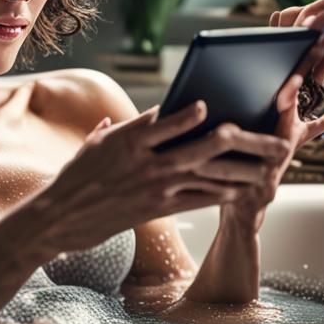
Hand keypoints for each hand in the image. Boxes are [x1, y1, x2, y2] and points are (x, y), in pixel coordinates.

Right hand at [27, 101, 291, 253]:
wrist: (58, 219)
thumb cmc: (73, 179)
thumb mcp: (91, 147)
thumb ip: (113, 131)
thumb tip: (127, 121)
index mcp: (127, 137)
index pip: (165, 118)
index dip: (189, 113)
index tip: (212, 104)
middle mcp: (144, 159)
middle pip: (198, 144)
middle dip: (234, 138)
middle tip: (257, 132)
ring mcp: (153, 185)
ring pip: (205, 174)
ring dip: (238, 169)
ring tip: (264, 166)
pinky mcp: (156, 209)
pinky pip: (196, 200)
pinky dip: (219, 194)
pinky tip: (239, 190)